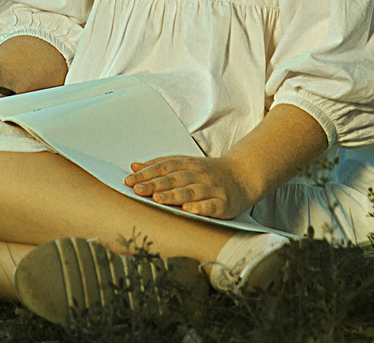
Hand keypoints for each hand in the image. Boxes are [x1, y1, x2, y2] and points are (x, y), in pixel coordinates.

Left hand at [124, 154, 256, 219]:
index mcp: (188, 164)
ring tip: (158, 199)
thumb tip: (133, 166)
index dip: (147, 173)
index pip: (164, 167)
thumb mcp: (184, 165)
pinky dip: (200, 207)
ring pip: (191, 191)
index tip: (129, 180)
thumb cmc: (208, 173)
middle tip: (137, 190)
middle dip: (155, 184)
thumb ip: (159, 166)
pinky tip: (188, 210)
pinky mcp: (224, 203)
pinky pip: (211, 205)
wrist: (244, 175)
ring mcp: (212, 188)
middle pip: (175, 178)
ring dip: (174, 195)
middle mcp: (199, 174)